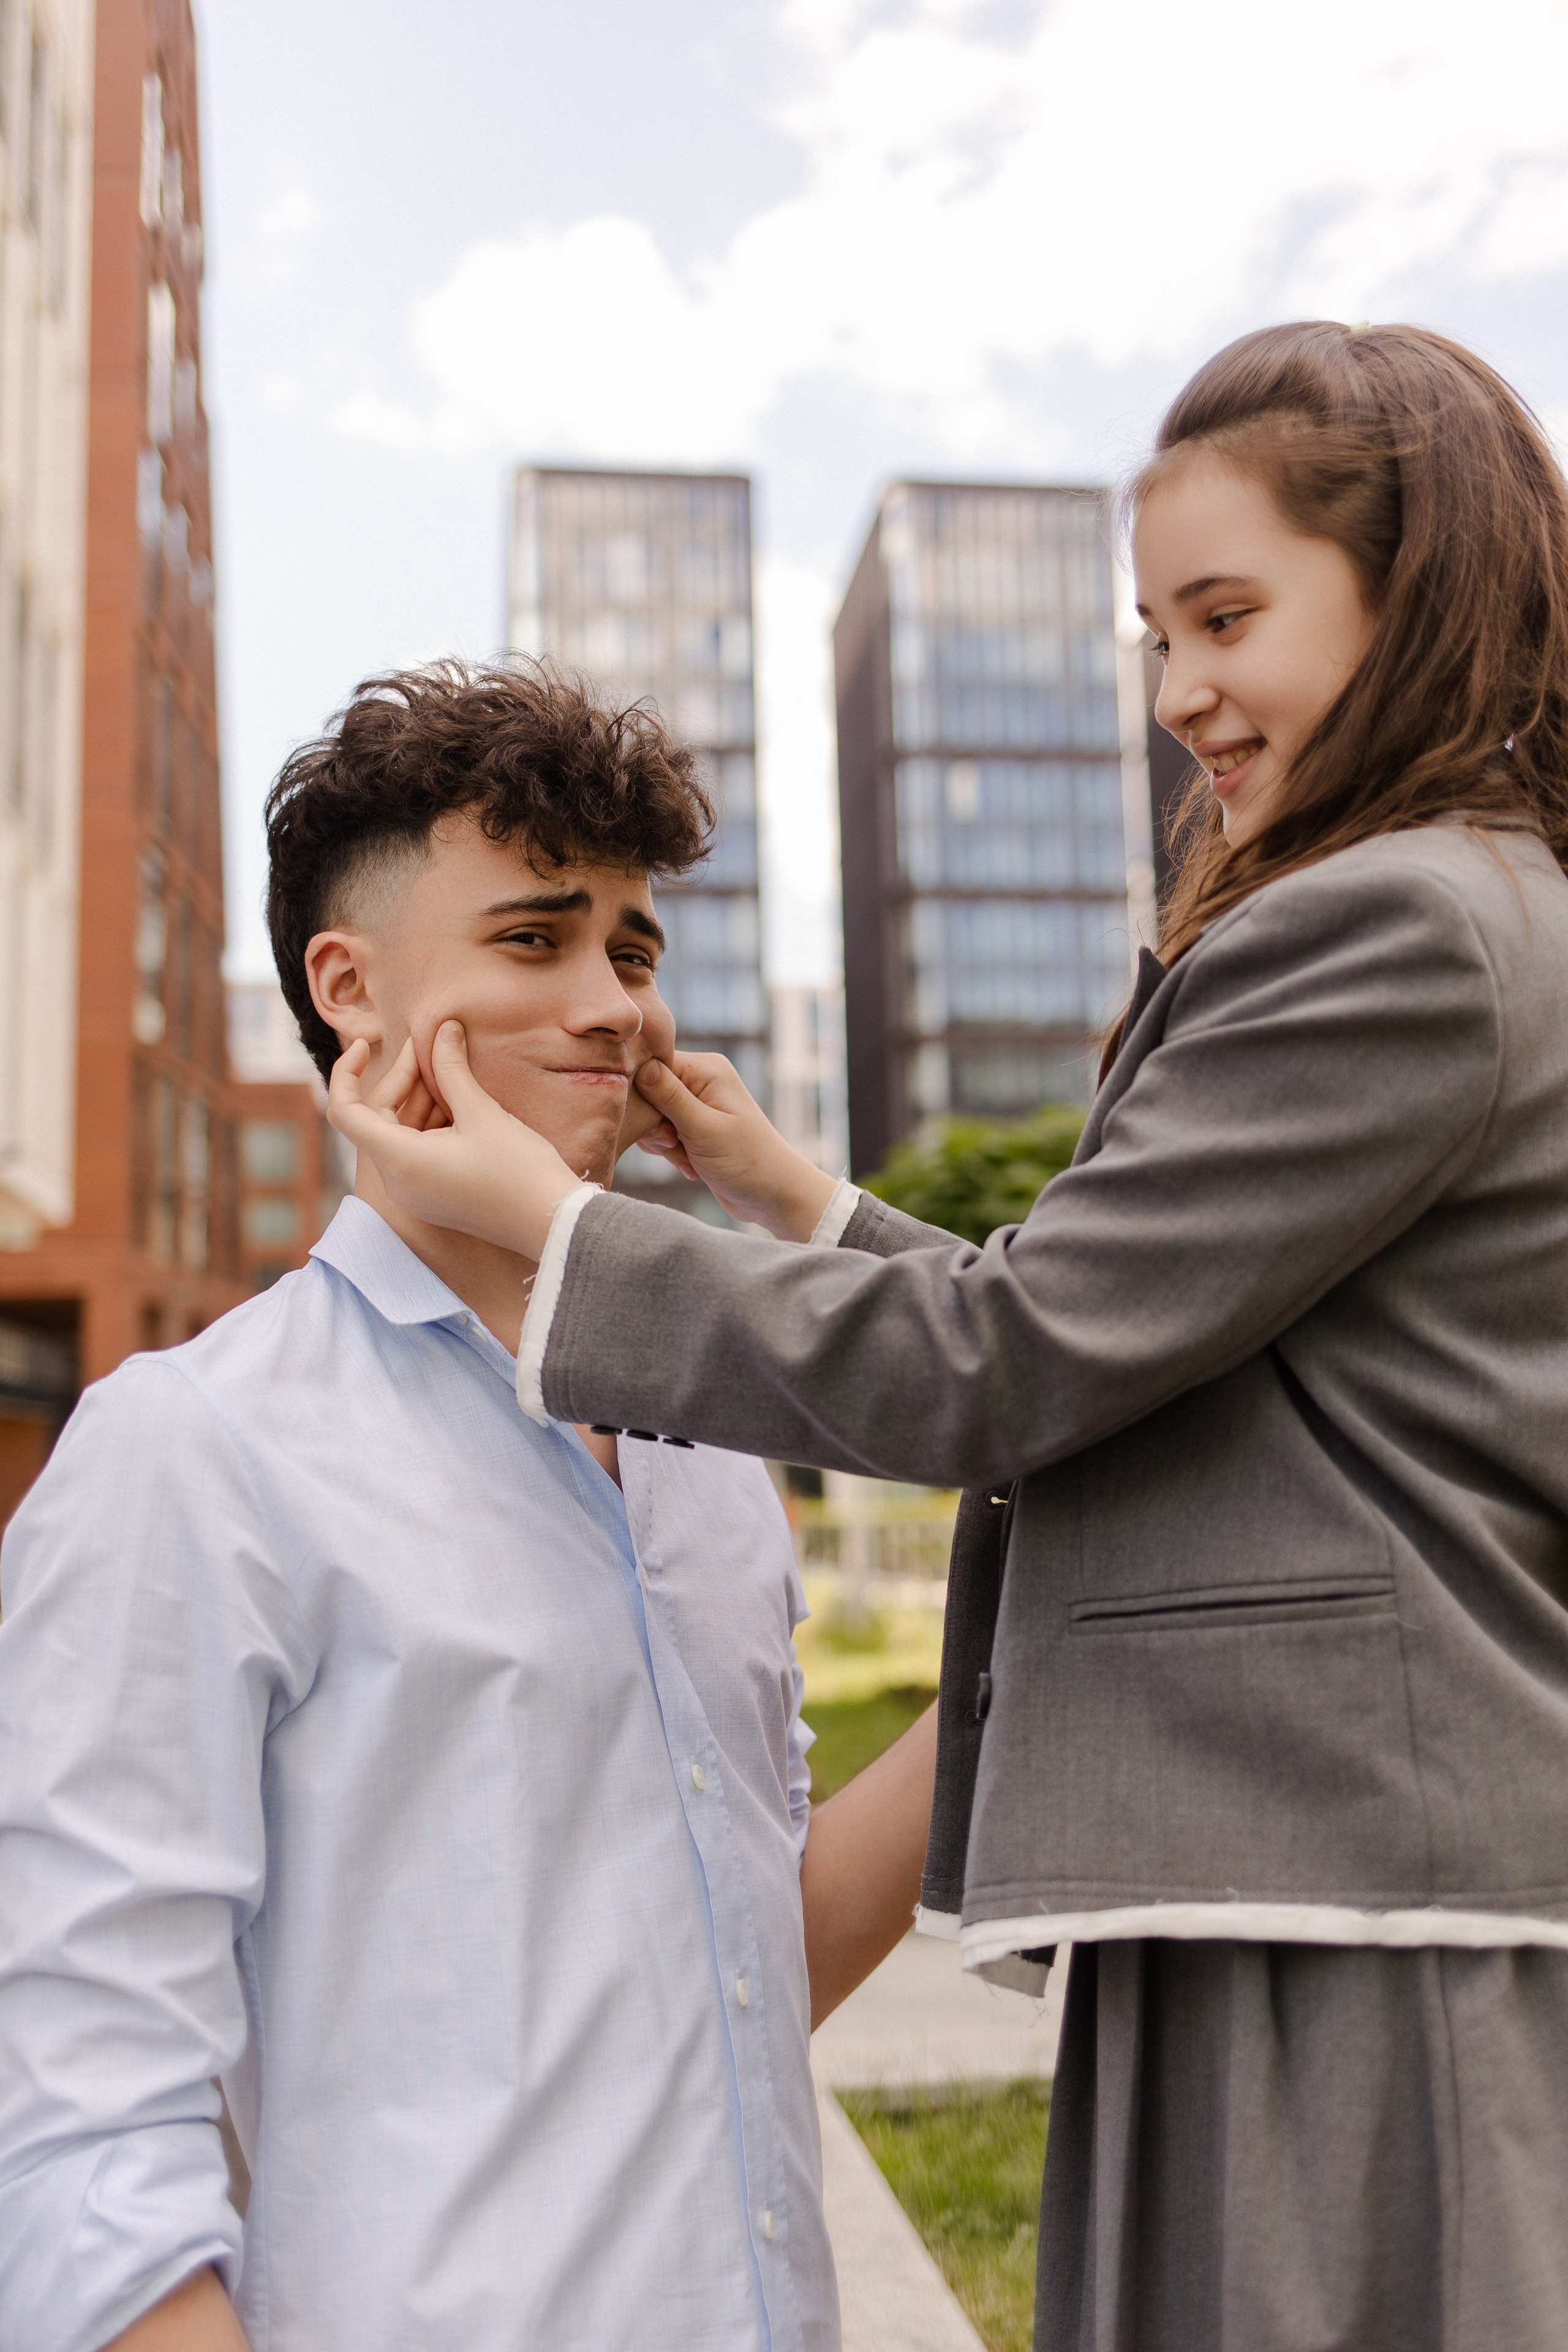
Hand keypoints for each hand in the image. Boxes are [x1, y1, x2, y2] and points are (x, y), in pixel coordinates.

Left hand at [327, 1024, 582, 1259]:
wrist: (552, 1224)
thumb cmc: (519, 1171)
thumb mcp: (482, 1112)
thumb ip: (452, 1069)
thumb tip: (444, 1030)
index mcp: (400, 1160)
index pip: (345, 1111)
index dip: (345, 1072)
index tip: (367, 1044)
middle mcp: (398, 1182)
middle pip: (375, 1120)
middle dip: (399, 1080)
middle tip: (431, 1048)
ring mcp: (415, 1194)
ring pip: (396, 1136)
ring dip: (417, 1101)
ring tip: (449, 1072)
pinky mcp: (433, 1198)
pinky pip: (413, 1153)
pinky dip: (427, 1125)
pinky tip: (457, 1104)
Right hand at [632, 1053, 837, 1241]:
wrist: (771, 1195)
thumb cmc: (745, 1160)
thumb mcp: (703, 1128)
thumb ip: (669, 1097)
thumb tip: (640, 1066)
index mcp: (706, 1069)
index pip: (652, 1064)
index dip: (642, 1093)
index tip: (657, 1124)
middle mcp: (700, 1080)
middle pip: (647, 1091)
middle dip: (653, 1123)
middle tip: (673, 1143)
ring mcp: (697, 1104)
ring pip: (652, 1116)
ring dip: (661, 1142)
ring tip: (685, 1156)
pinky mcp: (693, 1127)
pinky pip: (662, 1133)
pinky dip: (670, 1152)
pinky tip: (690, 1167)